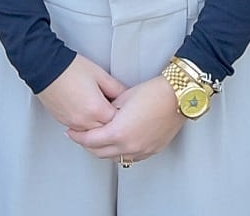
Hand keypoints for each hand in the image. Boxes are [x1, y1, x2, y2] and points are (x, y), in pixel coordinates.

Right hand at [38, 55, 123, 132]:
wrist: (45, 68)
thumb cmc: (70, 69)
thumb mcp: (100, 75)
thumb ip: (116, 88)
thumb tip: (125, 97)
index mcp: (96, 109)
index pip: (118, 122)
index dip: (124, 115)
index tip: (126, 110)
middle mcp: (84, 120)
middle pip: (106, 132)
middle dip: (113, 124)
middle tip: (116, 112)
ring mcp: (73, 123)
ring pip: (93, 135)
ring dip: (99, 127)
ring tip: (102, 112)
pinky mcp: (64, 122)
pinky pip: (80, 131)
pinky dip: (87, 126)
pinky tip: (89, 114)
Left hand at [66, 76, 182, 163]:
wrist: (178, 96)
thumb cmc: (153, 93)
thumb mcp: (122, 98)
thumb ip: (107, 111)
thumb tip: (99, 117)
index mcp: (118, 132)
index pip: (89, 140)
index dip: (77, 136)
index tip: (71, 132)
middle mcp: (129, 146)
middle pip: (99, 152)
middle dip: (87, 145)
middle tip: (81, 136)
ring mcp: (142, 150)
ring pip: (114, 157)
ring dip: (103, 150)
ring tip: (98, 139)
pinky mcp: (152, 150)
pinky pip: (130, 157)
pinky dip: (120, 152)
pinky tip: (118, 143)